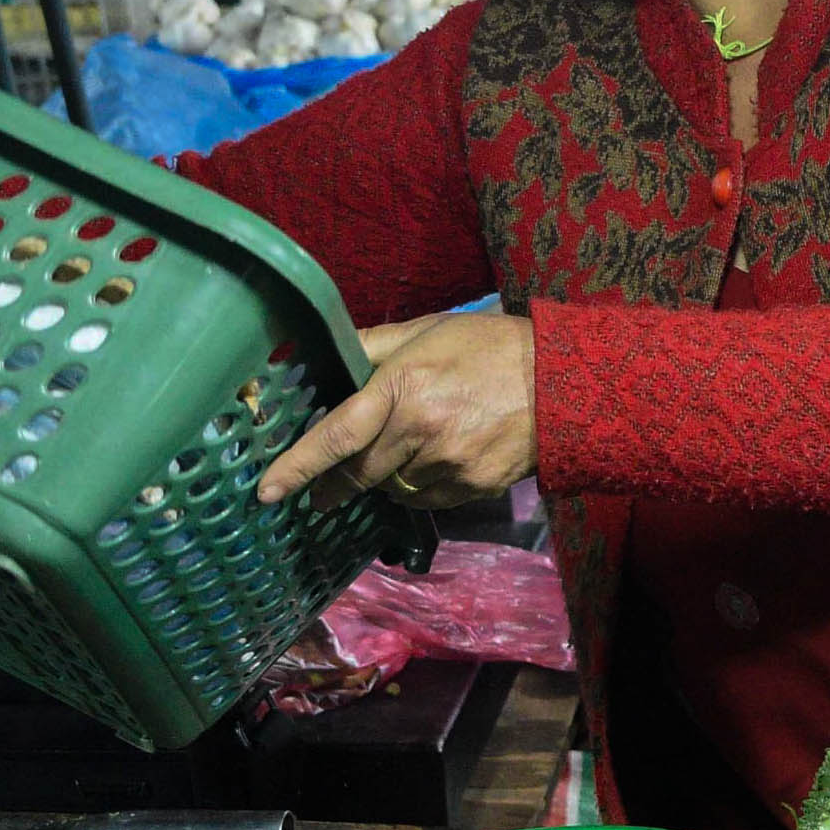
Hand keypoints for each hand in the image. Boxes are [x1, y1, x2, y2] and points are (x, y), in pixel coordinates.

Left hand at [257, 311, 537, 508]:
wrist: (561, 383)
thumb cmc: (488, 347)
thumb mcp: (425, 331)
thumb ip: (371, 346)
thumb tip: (325, 352)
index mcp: (404, 387)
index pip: (338, 434)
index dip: (299, 465)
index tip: (268, 491)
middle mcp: (422, 431)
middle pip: (360, 473)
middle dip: (335, 484)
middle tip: (321, 492)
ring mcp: (449, 465)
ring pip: (392, 490)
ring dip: (384, 479)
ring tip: (404, 452)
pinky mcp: (471, 488)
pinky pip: (426, 498)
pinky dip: (418, 486)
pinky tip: (436, 460)